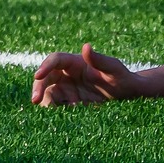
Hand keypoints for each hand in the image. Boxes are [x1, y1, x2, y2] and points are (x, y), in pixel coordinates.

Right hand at [32, 45, 146, 105]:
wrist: (127, 95)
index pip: (55, 60)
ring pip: (47, 93)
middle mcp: (68, 74)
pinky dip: (55, 112)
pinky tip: (66, 116)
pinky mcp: (67, 102)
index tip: (37, 76)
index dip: (44, 66)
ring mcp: (66, 88)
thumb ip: (99, 60)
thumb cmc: (122, 78)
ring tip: (59, 111)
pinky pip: (55, 106)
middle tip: (36, 101)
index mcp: (77, 62)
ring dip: (46, 102)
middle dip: (38, 87)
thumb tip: (86, 46)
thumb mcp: (113, 69)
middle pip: (45, 77)